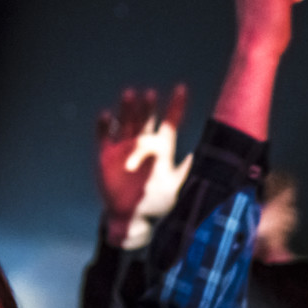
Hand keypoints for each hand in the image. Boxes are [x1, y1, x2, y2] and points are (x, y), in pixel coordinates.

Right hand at [95, 84, 189, 247]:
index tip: (181, 89)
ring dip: (128, 109)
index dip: (175, 106)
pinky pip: (104, 136)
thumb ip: (187, 171)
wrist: (131, 217)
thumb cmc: (156, 204)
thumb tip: (203, 156)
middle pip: (146, 119)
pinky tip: (107, 115)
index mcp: (162, 148)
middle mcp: (143, 143)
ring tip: (130, 94)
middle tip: (151, 94)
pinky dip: (105, 125)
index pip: (170, 122)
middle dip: (148, 106)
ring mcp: (124, 147)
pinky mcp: (107, 155)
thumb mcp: (176, 187)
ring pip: (126, 122)